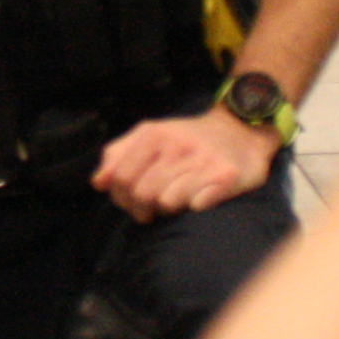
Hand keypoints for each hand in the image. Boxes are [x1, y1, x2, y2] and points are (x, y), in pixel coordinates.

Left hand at [94, 107, 279, 219]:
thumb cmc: (187, 139)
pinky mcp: (226, 177)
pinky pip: (196, 205)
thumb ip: (118, 154)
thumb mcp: (150, 135)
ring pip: (166, 202)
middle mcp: (177, 145)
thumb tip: (98, 183)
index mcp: (154, 134)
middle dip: (143, 207)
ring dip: (169, 207)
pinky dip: (194, 206)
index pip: (121, 177)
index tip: (132, 200)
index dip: (121, 196)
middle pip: (142, 193)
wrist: (240, 131)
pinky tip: (199, 197)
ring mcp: (202, 161)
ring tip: (177, 198)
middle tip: (152, 206)